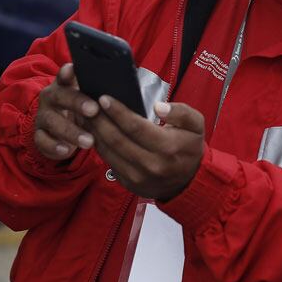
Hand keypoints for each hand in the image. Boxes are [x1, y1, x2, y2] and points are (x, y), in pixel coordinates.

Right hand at [33, 63, 98, 159]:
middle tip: (94, 110)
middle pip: (60, 96)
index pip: (66, 74)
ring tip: (89, 141)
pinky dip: (54, 146)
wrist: (64, 131)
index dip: (68, 71)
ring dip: (71, 131)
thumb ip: (103, 94)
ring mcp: (43, 116)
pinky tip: (67, 150)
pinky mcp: (39, 135)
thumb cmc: (85, 110)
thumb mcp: (92, 100)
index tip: (73, 69)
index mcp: (65, 84)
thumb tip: (129, 88)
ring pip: (52, 121)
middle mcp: (51, 97)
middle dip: (77, 102)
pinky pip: (42, 140)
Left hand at [88, 97, 205, 200]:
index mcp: (168, 147)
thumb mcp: (196, 125)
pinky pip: (108, 161)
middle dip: (99, 120)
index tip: (104, 98)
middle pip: (117, 139)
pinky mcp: (128, 183)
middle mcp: (151, 165)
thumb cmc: (189, 147)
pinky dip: (98, 145)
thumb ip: (181, 112)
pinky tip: (93, 132)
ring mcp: (138, 177)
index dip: (117, 112)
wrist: (188, 181)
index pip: (135, 127)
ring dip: (93, 132)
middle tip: (88, 104)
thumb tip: (159, 107)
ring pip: (108, 151)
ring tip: (85, 115)